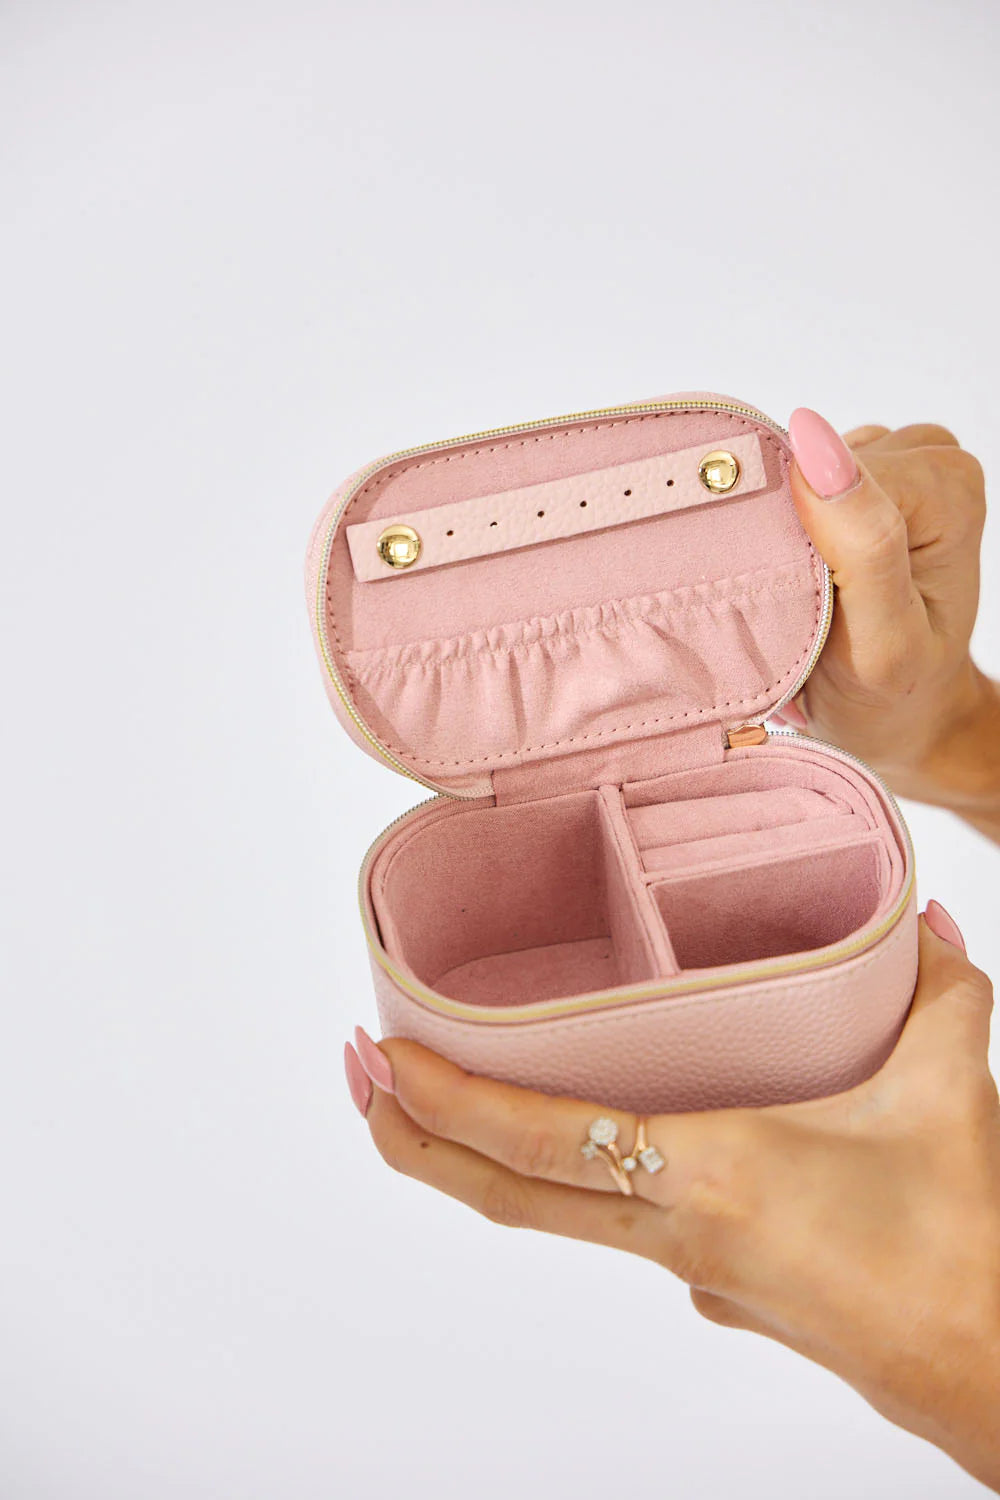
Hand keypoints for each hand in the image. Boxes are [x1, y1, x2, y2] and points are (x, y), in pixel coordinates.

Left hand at [344, 906, 999, 1492]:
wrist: (991, 1366)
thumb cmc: (962, 1245)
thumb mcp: (949, 1092)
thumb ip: (936, 992)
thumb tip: (922, 926)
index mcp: (715, 1175)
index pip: (545, 1143)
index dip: (451, 1105)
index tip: (385, 1061)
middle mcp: (677, 1228)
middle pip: (509, 1195)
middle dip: (419, 1139)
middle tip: (358, 1078)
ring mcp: (686, 1265)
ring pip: (552, 1211)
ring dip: (479, 1157)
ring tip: (430, 1097)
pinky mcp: (712, 1279)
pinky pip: (611, 1219)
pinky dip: (561, 1176)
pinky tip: (584, 1132)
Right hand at [778, 409, 999, 838]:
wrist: (896, 716)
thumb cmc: (891, 693)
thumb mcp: (883, 642)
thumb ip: (864, 546)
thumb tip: (813, 444)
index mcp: (949, 491)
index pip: (838, 475)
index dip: (797, 535)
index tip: (799, 599)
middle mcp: (928, 461)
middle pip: (813, 465)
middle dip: (789, 534)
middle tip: (800, 604)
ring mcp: (890, 464)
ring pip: (793, 471)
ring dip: (780, 533)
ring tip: (801, 593)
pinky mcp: (852, 476)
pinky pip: (785, 482)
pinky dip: (776, 528)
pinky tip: (795, 574)